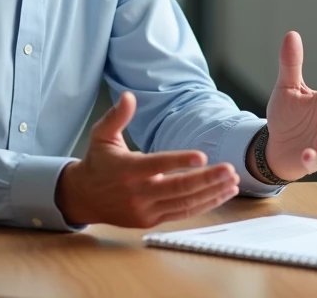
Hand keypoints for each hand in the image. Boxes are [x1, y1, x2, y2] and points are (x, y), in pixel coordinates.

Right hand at [55, 92, 239, 227]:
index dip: (179, 161)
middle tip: (230, 169)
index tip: (202, 156)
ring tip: (232, 181)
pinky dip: (204, 205)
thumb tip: (128, 96)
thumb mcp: (101, 136)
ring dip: (211, 193)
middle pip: (176, 189)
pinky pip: (182, 214)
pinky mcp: (151, 221)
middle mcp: (136, 193)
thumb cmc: (98, 162)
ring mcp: (144, 210)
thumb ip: (117, 116)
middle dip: (206, 180)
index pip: (156, 165)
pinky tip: (221, 194)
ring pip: (183, 204)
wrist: (84, 198)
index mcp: (126, 169)